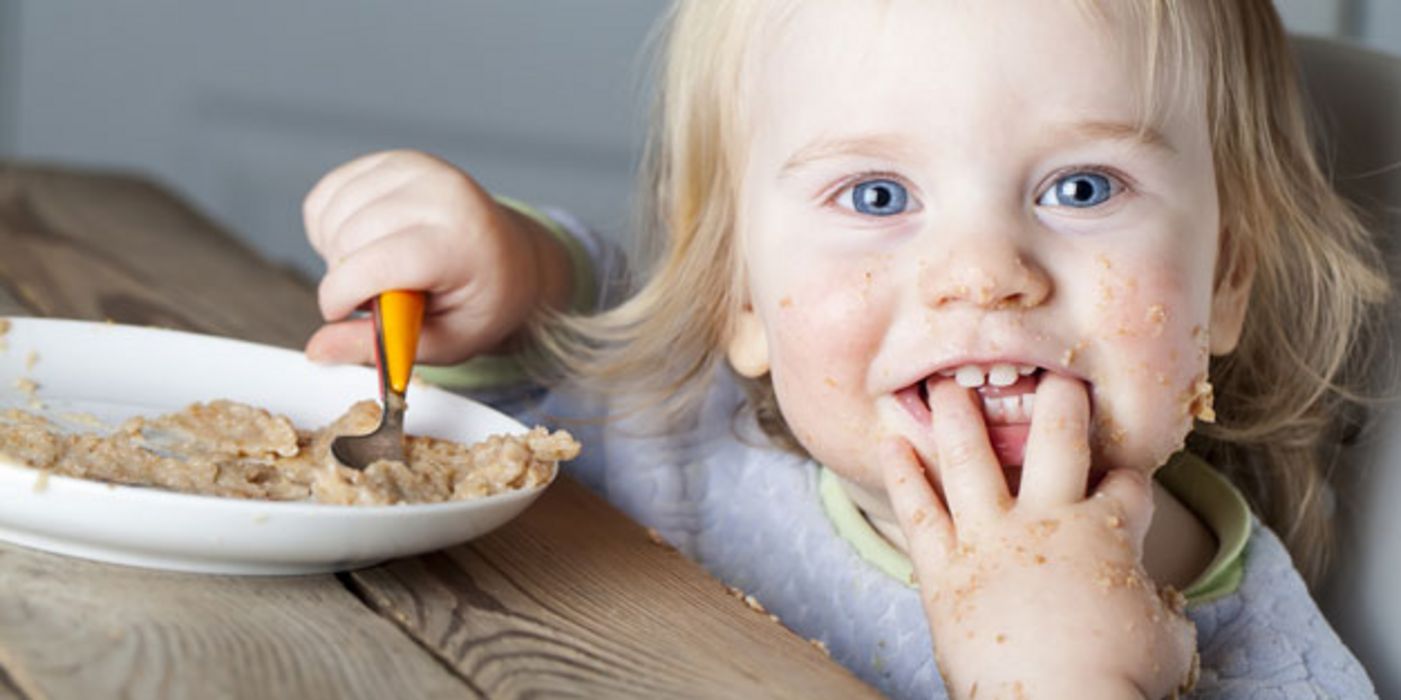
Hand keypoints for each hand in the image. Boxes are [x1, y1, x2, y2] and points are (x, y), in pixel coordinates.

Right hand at [302, 150, 572, 365]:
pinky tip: (365, 243)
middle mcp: (442, 193)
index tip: (341, 313)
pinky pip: (328, 195)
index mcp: (462, 243)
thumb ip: (381, 346)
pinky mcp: (393, 161)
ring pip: (333, 215)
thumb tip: (319, 349)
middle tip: (379, 296)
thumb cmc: (481, 304)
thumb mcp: (444, 342)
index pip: (379, 262)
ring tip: (378, 270)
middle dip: (344, 278)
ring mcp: (417, 170)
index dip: (343, 293)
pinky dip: (330, 226)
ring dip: (335, 252)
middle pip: (348, 239)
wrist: (513, 260)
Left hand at [880, 374, 1195, 698]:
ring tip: (944, 383)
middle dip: (1061, 398)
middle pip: (1058, 438)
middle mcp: (1046, 521)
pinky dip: (902, 475)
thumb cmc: (1117, 683)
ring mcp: (989, 541)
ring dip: (958, 415)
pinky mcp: (943, 571)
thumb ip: (1157, 610)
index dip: (1127, 479)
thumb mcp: (1165, 641)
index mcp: (1106, 533)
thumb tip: (1158, 609)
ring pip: (970, 458)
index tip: (1121, 478)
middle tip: (1054, 371)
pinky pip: (917, 511)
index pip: (1126, 485)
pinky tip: (889, 441)